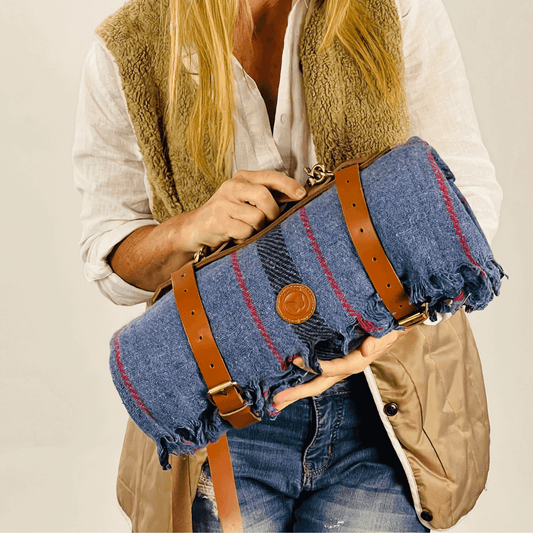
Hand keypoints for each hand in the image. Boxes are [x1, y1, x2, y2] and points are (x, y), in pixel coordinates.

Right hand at [189, 169, 305, 249]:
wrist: (195, 229)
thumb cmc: (227, 215)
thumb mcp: (245, 200)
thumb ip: (267, 196)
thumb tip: (297, 197)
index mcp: (242, 178)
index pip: (271, 177)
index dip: (289, 185)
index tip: (302, 195)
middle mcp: (232, 187)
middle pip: (265, 197)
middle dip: (273, 213)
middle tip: (268, 222)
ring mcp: (224, 203)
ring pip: (257, 218)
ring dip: (257, 229)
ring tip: (246, 229)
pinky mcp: (218, 221)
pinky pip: (245, 232)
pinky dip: (245, 238)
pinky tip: (236, 236)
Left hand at [272, 329, 408, 410]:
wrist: (390, 330)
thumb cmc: (386, 330)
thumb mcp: (386, 333)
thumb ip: (378, 341)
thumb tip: (367, 350)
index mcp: (354, 362)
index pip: (331, 369)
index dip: (313, 366)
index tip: (294, 360)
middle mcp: (344, 369)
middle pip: (318, 385)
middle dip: (297, 393)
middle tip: (276, 399)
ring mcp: (338, 369)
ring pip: (315, 384)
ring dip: (296, 392)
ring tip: (276, 400)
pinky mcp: (334, 365)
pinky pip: (316, 376)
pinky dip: (301, 382)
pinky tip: (286, 385)